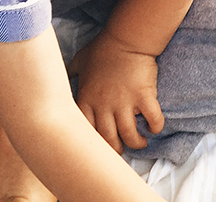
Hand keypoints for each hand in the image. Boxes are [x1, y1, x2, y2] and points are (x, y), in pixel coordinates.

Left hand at [68, 31, 163, 154]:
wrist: (127, 37)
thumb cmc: (103, 49)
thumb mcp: (80, 61)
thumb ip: (72, 75)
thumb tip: (60, 80)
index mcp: (88, 99)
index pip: (87, 132)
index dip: (96, 143)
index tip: (102, 145)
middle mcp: (104, 105)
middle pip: (109, 140)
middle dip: (117, 149)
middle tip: (123, 148)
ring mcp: (125, 102)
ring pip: (130, 136)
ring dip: (137, 143)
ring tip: (141, 142)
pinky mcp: (144, 97)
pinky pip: (153, 120)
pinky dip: (155, 127)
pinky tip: (154, 127)